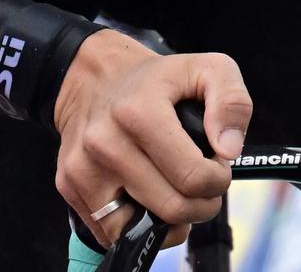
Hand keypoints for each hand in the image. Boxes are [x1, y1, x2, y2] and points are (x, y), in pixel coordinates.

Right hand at [52, 30, 249, 246]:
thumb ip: (232, 102)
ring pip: (139, 229)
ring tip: (176, 194)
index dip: (218, 180)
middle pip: (172, 208)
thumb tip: (229, 151)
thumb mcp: (207, 69)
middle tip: (202, 184)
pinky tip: (147, 199)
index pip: (193, 177)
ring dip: (169, 223)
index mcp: (140, 111)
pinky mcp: (69, 185)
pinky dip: (136, 226)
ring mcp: (83, 167)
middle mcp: (105, 142)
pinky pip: (110, 232)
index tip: (217, 167)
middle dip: (201, 204)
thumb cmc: (155, 79)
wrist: (93, 77)